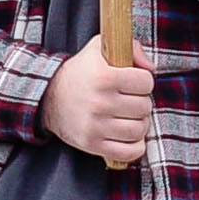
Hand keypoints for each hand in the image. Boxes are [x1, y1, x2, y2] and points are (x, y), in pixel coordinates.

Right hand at [38, 43, 155, 166]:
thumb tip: (151, 68)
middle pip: (145, 107)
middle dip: (140, 102)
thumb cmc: (81, 72)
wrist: (47, 97)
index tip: (132, 82)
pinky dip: (135, 146)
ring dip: (139, 123)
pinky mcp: (91, 144)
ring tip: (127, 116)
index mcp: (103, 77)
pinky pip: (129, 152)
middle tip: (128, 100)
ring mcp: (95, 126)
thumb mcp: (100, 48)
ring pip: (139, 130)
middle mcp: (99, 102)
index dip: (142, 81)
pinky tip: (127, 135)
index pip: (146, 82)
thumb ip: (131, 47)